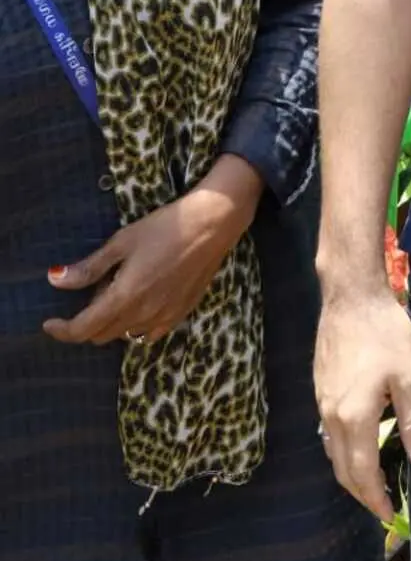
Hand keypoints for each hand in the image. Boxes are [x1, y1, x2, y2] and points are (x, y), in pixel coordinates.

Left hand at [43, 155, 262, 346]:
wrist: (212, 225)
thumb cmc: (165, 227)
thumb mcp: (122, 242)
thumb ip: (89, 267)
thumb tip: (54, 279)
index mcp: (123, 297)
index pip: (82, 329)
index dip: (61, 331)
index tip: (49, 323)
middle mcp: (141, 315)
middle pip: (101, 335)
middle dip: (88, 320)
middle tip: (96, 287)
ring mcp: (163, 319)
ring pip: (124, 334)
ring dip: (112, 321)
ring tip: (120, 288)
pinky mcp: (179, 315)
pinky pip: (147, 333)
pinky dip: (134, 325)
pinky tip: (141, 300)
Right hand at [315, 286, 410, 520]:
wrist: (350, 295)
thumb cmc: (384, 333)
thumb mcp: (408, 375)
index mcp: (355, 418)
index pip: (362, 473)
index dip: (376, 497)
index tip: (389, 513)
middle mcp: (332, 417)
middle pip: (343, 469)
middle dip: (362, 492)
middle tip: (381, 503)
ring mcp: (321, 402)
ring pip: (333, 451)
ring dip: (350, 472)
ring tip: (372, 480)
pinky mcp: (320, 388)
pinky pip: (328, 432)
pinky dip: (343, 450)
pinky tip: (358, 443)